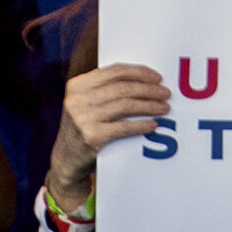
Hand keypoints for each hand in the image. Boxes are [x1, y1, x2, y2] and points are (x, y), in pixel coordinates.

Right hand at [47, 62, 169, 203]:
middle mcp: (78, 99)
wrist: (66, 159)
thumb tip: (143, 79)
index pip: (114, 71)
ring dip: (149, 105)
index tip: (157, 77)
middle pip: (123, 88)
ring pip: (125, 105)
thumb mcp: (85, 103)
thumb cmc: (83, 127)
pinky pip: (124, 127)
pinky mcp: (91, 136)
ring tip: (164, 107)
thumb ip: (104, 89)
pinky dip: (141, 125)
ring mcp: (83, 118)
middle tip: (165, 93)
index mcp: (77, 85)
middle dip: (148, 89)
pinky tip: (153, 124)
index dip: (139, 72)